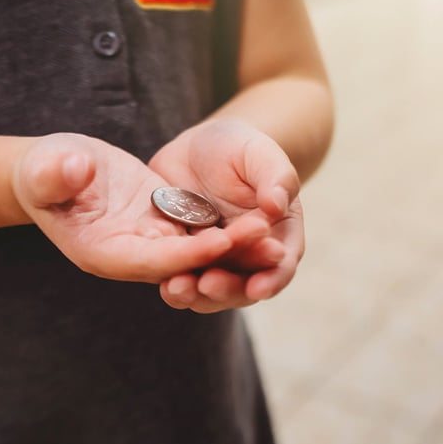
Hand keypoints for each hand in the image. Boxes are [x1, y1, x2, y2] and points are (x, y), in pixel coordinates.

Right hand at [13, 133, 268, 282]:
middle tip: (267, 244)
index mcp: (102, 253)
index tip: (221, 240)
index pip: (152, 260)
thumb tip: (72, 168)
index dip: (188, 253)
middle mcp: (133, 257)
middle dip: (226, 259)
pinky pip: (202, 235)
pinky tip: (263, 222)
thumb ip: (54, 173)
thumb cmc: (43, 170)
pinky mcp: (166, 226)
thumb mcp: (45, 167)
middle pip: (187, 265)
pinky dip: (231, 234)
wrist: (56, 170)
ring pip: (201, 255)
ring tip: (274, 238)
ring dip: (237, 251)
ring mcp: (152, 244)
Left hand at [148, 119, 303, 312]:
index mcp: (278, 236)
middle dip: (226, 290)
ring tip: (178, 288)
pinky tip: (162, 282)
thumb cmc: (239, 148)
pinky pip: (180, 277)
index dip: (271, 279)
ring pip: (209, 290)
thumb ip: (275, 176)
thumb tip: (277, 205)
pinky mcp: (185, 258)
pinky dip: (173, 283)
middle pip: (243, 286)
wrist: (200, 148)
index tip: (257, 287)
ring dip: (196, 295)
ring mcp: (215, 261)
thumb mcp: (259, 153)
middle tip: (209, 284)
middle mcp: (249, 257)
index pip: (280, 265)